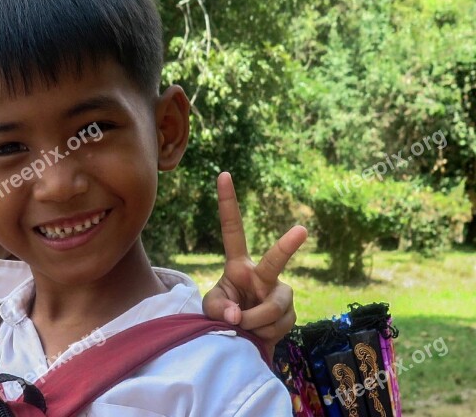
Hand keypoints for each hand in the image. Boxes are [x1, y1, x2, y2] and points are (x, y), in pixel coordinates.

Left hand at [202, 172, 306, 357]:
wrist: (246, 339)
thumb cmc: (225, 316)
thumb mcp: (211, 311)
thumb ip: (219, 309)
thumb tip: (238, 314)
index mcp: (239, 266)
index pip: (232, 231)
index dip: (227, 203)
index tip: (223, 174)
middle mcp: (264, 275)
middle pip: (276, 260)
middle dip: (287, 246)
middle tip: (301, 230)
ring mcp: (281, 293)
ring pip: (272, 307)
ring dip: (254, 322)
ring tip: (245, 328)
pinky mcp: (292, 313)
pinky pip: (277, 325)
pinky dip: (263, 334)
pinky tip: (259, 334)